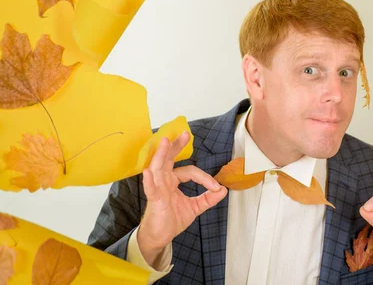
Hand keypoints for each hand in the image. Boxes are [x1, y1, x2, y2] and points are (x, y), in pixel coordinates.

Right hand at [138, 132, 227, 265]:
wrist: (159, 237)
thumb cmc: (171, 220)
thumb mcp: (195, 207)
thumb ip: (208, 198)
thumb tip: (224, 190)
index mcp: (173, 181)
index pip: (190, 171)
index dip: (204, 177)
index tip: (216, 187)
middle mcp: (164, 181)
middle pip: (169, 159)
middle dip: (176, 146)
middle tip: (185, 134)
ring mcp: (157, 189)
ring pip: (158, 167)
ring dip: (162, 154)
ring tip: (165, 141)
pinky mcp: (153, 200)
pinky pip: (151, 188)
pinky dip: (149, 180)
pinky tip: (148, 171)